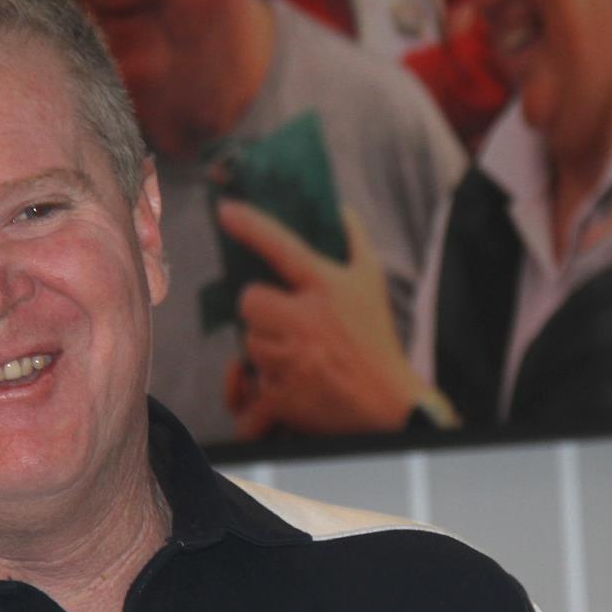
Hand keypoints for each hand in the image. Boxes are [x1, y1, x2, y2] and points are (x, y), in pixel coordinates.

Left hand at [216, 198, 429, 438]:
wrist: (387, 402)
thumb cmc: (377, 338)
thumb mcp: (372, 284)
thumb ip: (356, 242)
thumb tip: (341, 209)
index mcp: (328, 288)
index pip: (282, 248)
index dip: (250, 226)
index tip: (224, 211)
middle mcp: (308, 320)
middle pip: (250, 301)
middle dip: (262, 311)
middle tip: (285, 320)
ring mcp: (294, 359)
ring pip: (249, 342)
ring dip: (265, 346)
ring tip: (295, 352)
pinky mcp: (284, 394)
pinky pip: (254, 380)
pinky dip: (267, 382)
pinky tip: (291, 379)